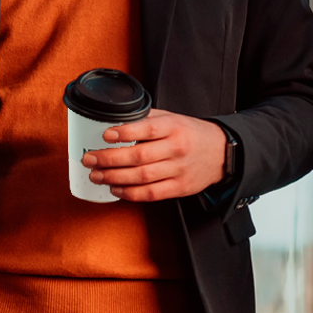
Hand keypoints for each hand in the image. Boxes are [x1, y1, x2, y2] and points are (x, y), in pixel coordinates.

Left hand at [81, 109, 227, 200]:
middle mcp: (177, 148)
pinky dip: (130, 193)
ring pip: (142, 177)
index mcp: (174, 127)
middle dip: (110, 159)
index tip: (106, 134)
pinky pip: (151, 194)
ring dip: (114, 177)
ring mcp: (178, 170)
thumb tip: (116, 120)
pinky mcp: (179, 188)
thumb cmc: (192, 134)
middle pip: (139, 156)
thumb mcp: (173, 118)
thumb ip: (147, 118)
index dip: (125, 132)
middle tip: (90, 159)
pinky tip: (115, 188)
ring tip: (96, 175)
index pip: (147, 128)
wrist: (221, 153)